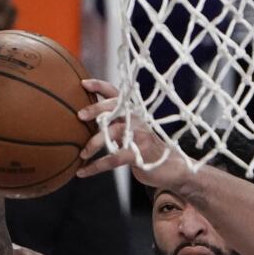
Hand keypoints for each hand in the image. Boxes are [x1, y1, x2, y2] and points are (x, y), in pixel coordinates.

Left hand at [74, 78, 192, 189]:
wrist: (174, 168)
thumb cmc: (148, 150)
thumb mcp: (134, 133)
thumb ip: (117, 124)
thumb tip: (88, 121)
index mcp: (134, 113)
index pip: (117, 94)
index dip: (100, 86)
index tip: (82, 83)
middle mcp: (138, 120)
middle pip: (115, 107)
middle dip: (96, 109)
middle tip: (79, 115)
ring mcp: (140, 136)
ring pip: (113, 132)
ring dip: (94, 143)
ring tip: (82, 153)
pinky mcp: (140, 155)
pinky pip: (113, 159)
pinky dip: (95, 166)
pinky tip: (82, 171)